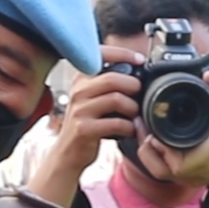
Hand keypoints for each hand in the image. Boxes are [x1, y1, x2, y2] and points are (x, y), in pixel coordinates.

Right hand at [57, 46, 145, 164]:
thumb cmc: (87, 124)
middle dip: (133, 86)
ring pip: (116, 99)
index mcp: (81, 79)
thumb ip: (109, 85)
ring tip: (135, 115)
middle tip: (141, 96)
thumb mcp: (93, 99)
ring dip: (133, 108)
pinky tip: (130, 130)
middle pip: (113, 78)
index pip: (101, 54)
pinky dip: (129, 127)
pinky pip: (116, 122)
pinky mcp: (84, 129)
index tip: (140, 60)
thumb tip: (138, 73)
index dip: (123, 53)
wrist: (68, 153)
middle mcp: (78, 91)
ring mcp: (80, 110)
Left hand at [135, 72, 208, 188]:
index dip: (150, 134)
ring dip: (147, 149)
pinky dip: (154, 157)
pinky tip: (152, 141)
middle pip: (150, 158)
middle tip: (140, 122)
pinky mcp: (180, 180)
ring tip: (144, 130)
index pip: (159, 149)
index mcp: (189, 163)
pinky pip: (159, 170)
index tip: (144, 118)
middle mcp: (182, 174)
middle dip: (143, 140)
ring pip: (152, 166)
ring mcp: (180, 179)